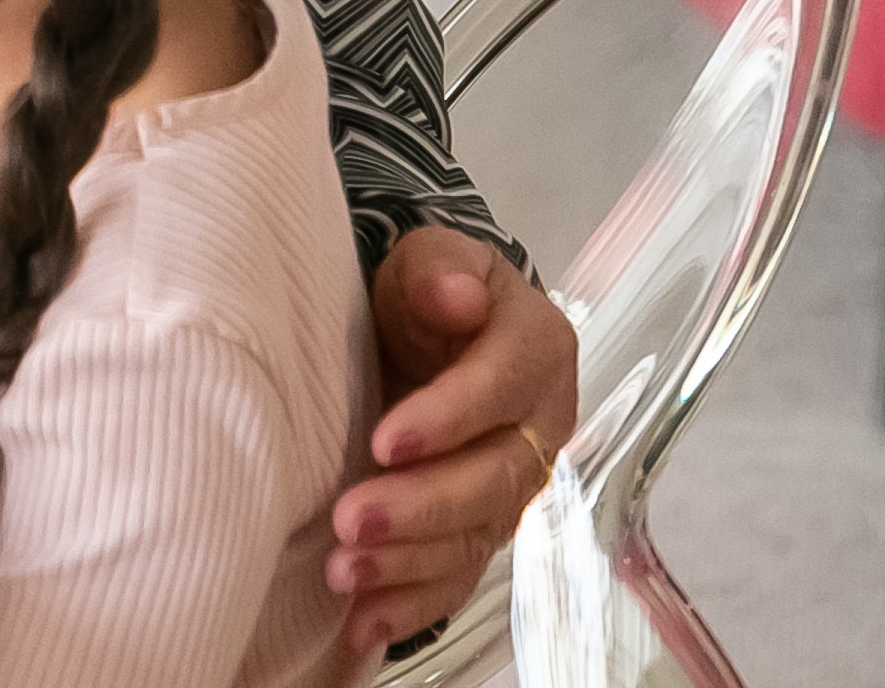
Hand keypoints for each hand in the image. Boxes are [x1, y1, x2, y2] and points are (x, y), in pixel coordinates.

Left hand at [331, 225, 582, 655]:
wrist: (427, 327)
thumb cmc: (425, 291)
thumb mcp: (428, 261)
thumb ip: (440, 272)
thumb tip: (457, 293)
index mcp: (537, 351)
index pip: (501, 388)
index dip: (448, 417)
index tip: (385, 440)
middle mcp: (538, 426)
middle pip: (492, 479)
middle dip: (421, 506)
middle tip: (351, 520)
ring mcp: (512, 484)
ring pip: (475, 535)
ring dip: (411, 563)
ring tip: (346, 572)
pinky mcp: (480, 526)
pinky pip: (458, 575)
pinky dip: (414, 604)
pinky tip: (368, 622)